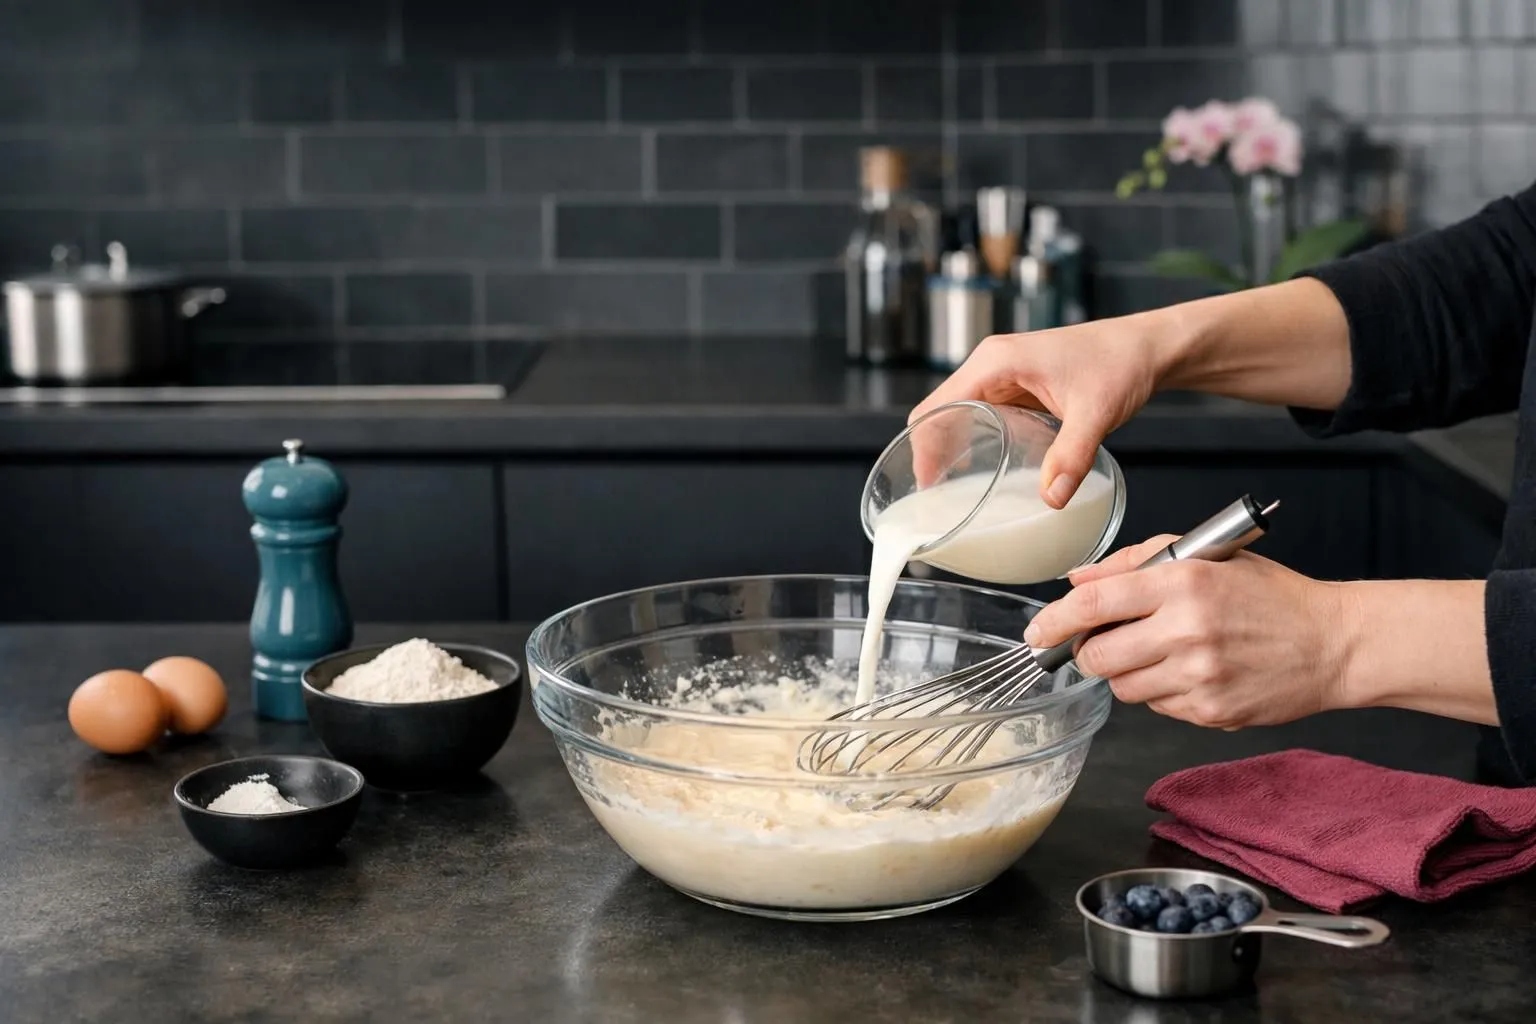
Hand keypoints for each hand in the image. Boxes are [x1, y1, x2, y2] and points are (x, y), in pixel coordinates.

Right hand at [907, 314, 1178, 507]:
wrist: (1149, 346)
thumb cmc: (1122, 361)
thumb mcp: (1096, 411)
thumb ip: (1072, 455)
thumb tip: (1052, 498)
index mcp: (996, 362)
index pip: (937, 406)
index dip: (923, 448)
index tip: (926, 486)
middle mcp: (991, 365)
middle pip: (940, 411)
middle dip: (931, 453)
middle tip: (937, 497)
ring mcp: (1003, 375)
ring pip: (958, 414)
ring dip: (950, 448)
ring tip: (953, 491)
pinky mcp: (1018, 387)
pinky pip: (982, 416)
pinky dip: (974, 442)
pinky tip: (983, 471)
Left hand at [1022, 535, 1349, 728]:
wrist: (1332, 643)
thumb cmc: (1270, 595)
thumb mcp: (1205, 557)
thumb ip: (1135, 563)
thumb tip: (1077, 580)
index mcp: (1183, 583)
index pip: (1094, 603)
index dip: (1054, 620)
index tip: (1038, 631)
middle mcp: (1187, 630)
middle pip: (1097, 655)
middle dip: (1088, 652)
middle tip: (1102, 642)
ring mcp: (1199, 676)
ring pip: (1122, 687)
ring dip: (1125, 672)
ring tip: (1158, 652)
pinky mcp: (1210, 711)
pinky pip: (1156, 707)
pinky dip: (1160, 692)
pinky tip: (1188, 672)